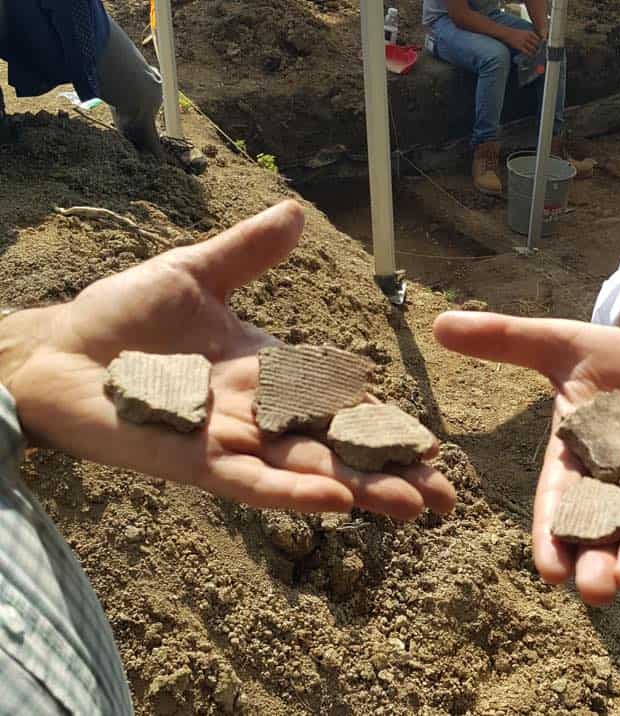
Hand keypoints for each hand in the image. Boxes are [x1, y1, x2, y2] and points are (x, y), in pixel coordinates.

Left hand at [0, 202, 455, 519]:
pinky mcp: (192, 462)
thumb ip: (249, 252)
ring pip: (306, 471)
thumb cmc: (122, 316)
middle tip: (445, 496)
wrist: (55, 350)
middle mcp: (261, 415)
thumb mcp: (195, 272)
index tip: (432, 444)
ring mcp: (230, 442)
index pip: (342, 403)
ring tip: (412, 506)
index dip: (386, 424)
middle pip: (338, 449)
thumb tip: (295, 212)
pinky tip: (335, 500)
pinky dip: (290, 492)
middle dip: (391, 472)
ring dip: (359, 489)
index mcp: (272, 372)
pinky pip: (248, 483)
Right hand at [434, 312, 619, 604]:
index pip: (557, 508)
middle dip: (598, 566)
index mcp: (572, 462)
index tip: (550, 572)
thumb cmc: (610, 358)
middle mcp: (611, 487)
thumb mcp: (558, 344)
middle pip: (600, 537)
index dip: (551, 540)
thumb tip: (440, 325)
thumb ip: (505, 339)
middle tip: (596, 590)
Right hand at [504, 28, 540, 55]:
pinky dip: (530, 55)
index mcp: (529, 33)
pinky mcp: (519, 47)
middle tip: (541, 53)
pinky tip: (531, 56)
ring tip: (537, 56)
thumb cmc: (516, 34)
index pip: (538, 39)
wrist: (507, 33)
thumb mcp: (524, 32)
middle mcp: (527, 37)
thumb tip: (536, 42)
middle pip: (536, 44)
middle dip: (539, 49)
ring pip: (532, 49)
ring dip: (535, 53)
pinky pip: (526, 52)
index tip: (543, 47)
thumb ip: (530, 36)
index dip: (541, 44)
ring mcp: (523, 42)